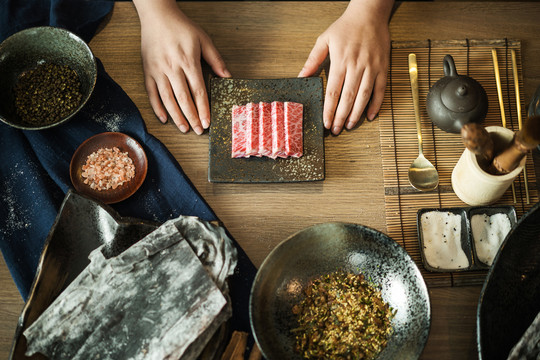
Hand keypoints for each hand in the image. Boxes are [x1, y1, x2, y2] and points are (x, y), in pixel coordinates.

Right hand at [134, 0, 229, 133]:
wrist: (157, 16)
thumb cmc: (181, 27)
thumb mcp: (203, 39)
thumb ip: (216, 59)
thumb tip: (227, 76)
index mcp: (188, 61)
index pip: (198, 91)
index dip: (203, 109)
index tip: (207, 122)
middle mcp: (172, 68)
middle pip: (183, 99)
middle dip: (192, 117)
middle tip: (198, 130)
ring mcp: (158, 70)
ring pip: (167, 99)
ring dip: (176, 116)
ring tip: (184, 128)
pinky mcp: (147, 71)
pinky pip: (151, 93)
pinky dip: (157, 107)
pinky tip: (164, 118)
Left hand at [299, 0, 392, 134]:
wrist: (369, 14)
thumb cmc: (345, 27)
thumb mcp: (324, 39)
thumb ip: (313, 60)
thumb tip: (301, 76)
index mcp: (341, 61)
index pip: (333, 91)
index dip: (329, 109)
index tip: (326, 122)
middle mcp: (357, 66)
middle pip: (348, 97)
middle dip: (341, 116)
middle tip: (336, 130)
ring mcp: (372, 67)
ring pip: (364, 96)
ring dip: (357, 113)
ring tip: (350, 126)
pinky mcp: (383, 67)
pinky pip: (380, 89)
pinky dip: (376, 104)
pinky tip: (370, 115)